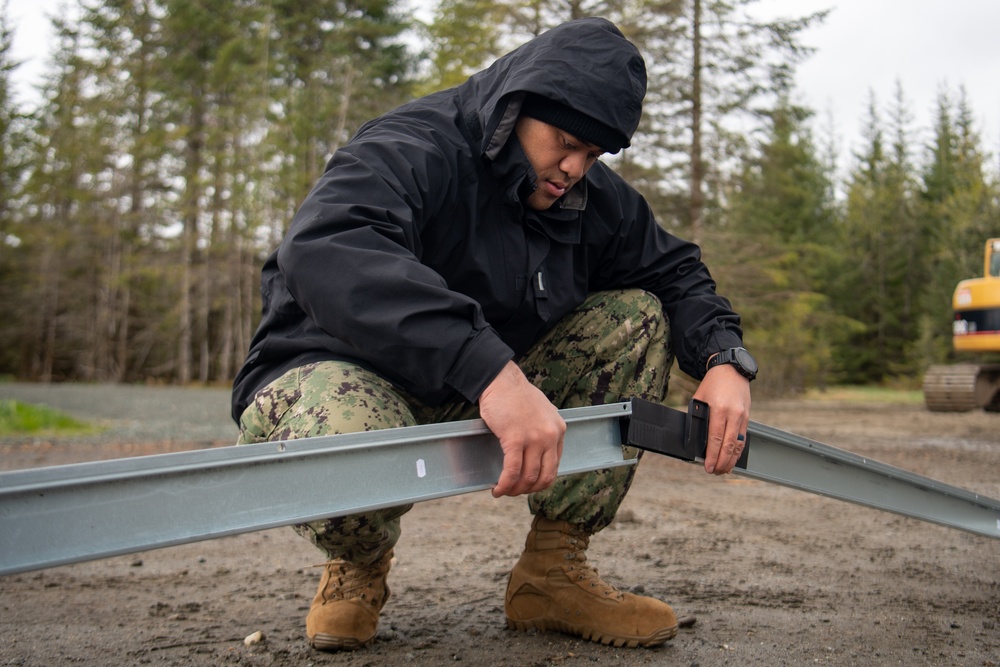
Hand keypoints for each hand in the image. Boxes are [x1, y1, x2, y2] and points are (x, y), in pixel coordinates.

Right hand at [478, 361, 565, 496]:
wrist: (501, 380)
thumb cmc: (516, 396)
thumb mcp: (541, 412)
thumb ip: (543, 431)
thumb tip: (537, 454)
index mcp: (558, 430)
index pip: (554, 467)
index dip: (539, 482)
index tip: (527, 485)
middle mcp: (550, 436)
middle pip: (544, 476)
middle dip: (528, 490)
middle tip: (515, 492)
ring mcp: (534, 438)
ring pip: (528, 476)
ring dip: (515, 490)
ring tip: (504, 491)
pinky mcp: (515, 438)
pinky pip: (512, 470)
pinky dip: (505, 484)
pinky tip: (497, 489)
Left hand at [692, 363, 751, 474]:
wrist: (731, 370)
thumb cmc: (712, 384)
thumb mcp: (699, 399)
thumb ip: (698, 417)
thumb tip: (695, 439)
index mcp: (719, 409)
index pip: (715, 438)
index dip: (712, 455)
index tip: (708, 467)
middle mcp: (733, 414)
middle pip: (729, 445)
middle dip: (722, 462)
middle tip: (715, 472)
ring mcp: (742, 416)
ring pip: (739, 444)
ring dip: (731, 460)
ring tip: (723, 470)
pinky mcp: (747, 417)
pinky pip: (743, 438)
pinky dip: (738, 451)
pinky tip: (733, 459)